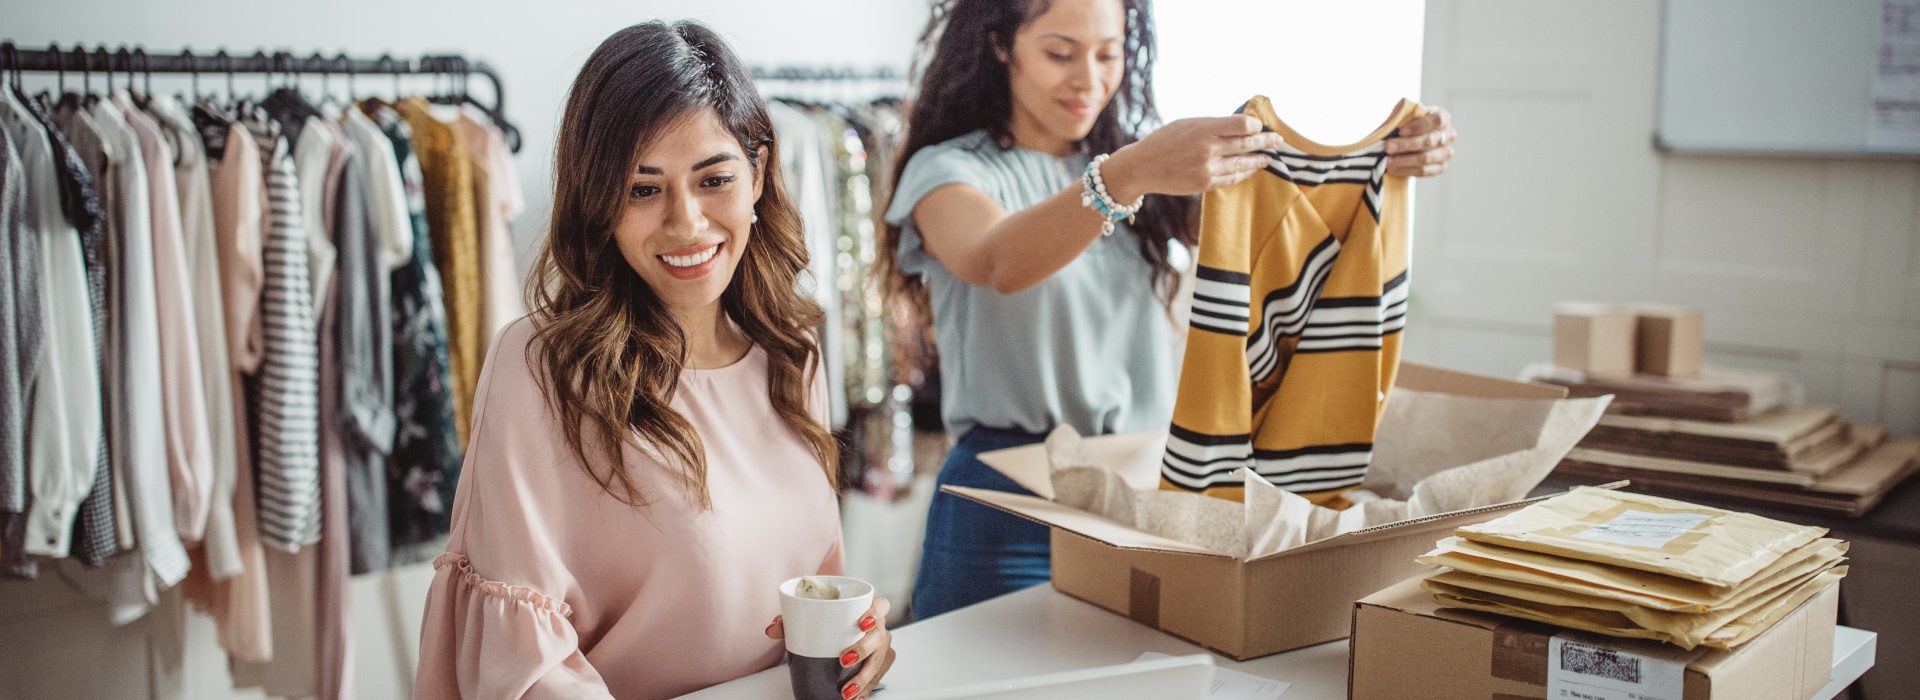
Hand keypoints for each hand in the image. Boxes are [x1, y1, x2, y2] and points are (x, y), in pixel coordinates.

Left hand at [766, 596, 895, 698]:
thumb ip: (788, 621)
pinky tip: (857, 697)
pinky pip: (878, 676)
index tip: (861, 625)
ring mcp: (881, 647)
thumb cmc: (824, 622)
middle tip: (844, 659)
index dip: (875, 613)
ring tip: (846, 691)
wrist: (832, 633)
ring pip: (880, 661)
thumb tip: (771, 629)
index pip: (880, 605)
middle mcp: (878, 627)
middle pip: (880, 636)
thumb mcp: (805, 619)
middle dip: (864, 650)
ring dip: (865, 678)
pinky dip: (867, 687)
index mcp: (865, 608)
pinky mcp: (880, 663)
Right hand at [1103, 115, 1282, 199]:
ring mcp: (1207, 169)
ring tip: (1268, 158)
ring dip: (1258, 160)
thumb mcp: (1187, 124)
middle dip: (1266, 142)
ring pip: (1242, 164)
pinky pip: (1231, 179)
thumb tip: (1242, 125)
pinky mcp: (1204, 184)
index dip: (1256, 126)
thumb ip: (1213, 125)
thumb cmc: (1164, 140)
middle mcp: (1207, 149)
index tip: (1261, 126)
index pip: (1242, 125)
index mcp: (1203, 129)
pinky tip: (1250, 169)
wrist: (1142, 167)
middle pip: (1246, 144)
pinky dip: (1243, 173)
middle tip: (1279, 141)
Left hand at [1384, 107, 1455, 176]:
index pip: (1437, 120)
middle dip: (1406, 145)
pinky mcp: (1441, 167)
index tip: (1401, 131)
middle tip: (1388, 147)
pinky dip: (1407, 170)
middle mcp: (1449, 135)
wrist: (1411, 142)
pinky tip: (1393, 169)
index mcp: (1444, 117)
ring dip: (1405, 160)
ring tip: (1388, 161)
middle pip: (1429, 141)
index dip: (1419, 126)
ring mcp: (1447, 152)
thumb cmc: (1408, 125)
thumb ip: (1402, 112)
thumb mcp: (1405, 115)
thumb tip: (1399, 108)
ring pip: (1426, 158)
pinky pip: (1425, 171)